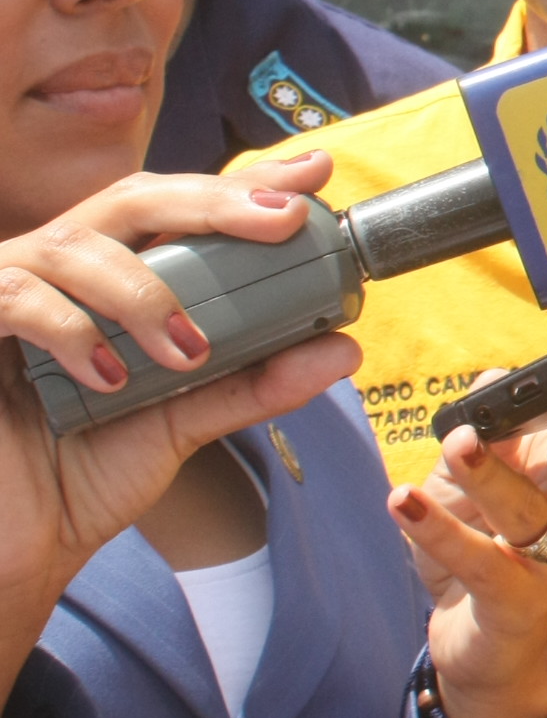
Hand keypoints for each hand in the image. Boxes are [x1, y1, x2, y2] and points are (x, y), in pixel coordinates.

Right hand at [0, 159, 359, 678]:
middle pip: (131, 197)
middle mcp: (61, 272)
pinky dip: (71, 327)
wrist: (13, 544)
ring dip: (144, 291)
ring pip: (74, 242)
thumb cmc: (82, 475)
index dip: (241, 185)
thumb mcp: (182, 422)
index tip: (313, 174)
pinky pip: (13, 294)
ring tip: (187, 351)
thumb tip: (343, 349)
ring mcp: (8, 291)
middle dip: (212, 202)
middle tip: (282, 221)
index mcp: (113, 279)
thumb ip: (254, 383)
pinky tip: (108, 375)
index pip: (178, 208)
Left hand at [395, 365, 546, 717]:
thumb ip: (491, 429)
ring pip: (527, 512)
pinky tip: (404, 501)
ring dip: (492, 476)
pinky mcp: (512, 600)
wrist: (478, 641)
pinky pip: (476, 561)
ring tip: (460, 444)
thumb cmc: (483, 545)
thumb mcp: (479, 478)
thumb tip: (494, 378)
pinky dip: (438, 531)